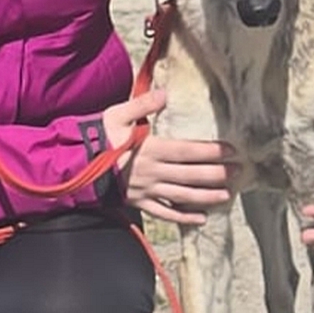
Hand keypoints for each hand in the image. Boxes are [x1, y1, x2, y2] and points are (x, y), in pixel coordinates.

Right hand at [103, 89, 236, 224]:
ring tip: (227, 195)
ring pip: (183, 196)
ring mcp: (148, 191)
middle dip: (217, 174)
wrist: (74, 166)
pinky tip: (201, 219)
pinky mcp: (140, 203)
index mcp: (151, 149)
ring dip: (206, 197)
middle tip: (239, 172)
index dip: (212, 151)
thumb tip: (165, 93)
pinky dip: (184, 218)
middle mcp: (153, 172)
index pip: (189, 151)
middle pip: (191, 175)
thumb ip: (143, 104)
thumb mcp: (117, 115)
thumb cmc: (96, 138)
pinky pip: (165, 213)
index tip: (232, 150)